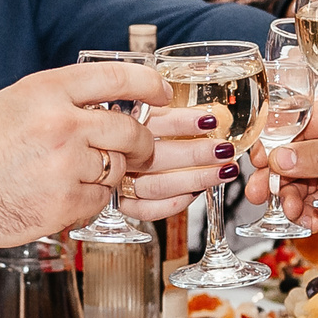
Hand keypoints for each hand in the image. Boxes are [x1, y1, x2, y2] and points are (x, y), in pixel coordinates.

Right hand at [0, 61, 166, 255]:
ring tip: (70, 175)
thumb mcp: (18, 101)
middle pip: (131, 131)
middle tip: (135, 150)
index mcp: (48, 89)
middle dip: (140, 145)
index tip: (162, 94)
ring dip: (106, 176)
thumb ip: (66, 99)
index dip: (151, 86)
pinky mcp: (61, 203)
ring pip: (116, 170)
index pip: (121, 78)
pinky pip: (98, 202)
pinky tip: (57, 197)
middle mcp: (61, 123)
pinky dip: (86, 203)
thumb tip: (116, 105)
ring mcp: (63, 165)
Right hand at [120, 104, 241, 220]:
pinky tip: (196, 192)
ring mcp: (115, 181)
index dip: (180, 123)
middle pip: (154, 157)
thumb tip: (216, 116)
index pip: (148, 123)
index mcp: (116, 124)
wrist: (93, 159)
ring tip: (223, 171)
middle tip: (223, 150)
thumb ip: (172, 113)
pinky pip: (147, 209)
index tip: (209, 121)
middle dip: (195, 154)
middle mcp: (114, 154)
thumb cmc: (124, 127)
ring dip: (195, 179)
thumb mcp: (143, 108)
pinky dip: (175, 202)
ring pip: (156, 185)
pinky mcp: (119, 203)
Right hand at [249, 95, 317, 264]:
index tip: (259, 156)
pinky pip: (311, 206)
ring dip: (287, 196)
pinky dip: (303, 214)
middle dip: (274, 172)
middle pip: (293, 153)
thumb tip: (280, 157)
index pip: (302, 120)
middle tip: (259, 191)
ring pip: (297, 182)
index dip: (277, 138)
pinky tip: (307, 223)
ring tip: (290, 212)